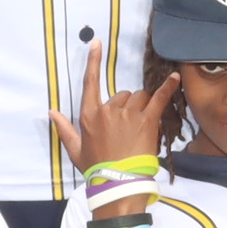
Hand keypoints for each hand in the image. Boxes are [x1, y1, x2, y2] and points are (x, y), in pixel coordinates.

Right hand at [49, 72, 181, 190]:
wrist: (117, 184)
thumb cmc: (96, 168)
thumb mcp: (75, 149)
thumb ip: (64, 128)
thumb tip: (51, 112)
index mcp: (89, 115)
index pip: (90, 82)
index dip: (94, 61)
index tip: (97, 43)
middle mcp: (108, 110)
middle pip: (122, 95)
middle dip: (127, 106)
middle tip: (129, 128)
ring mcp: (128, 114)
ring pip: (139, 97)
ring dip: (143, 107)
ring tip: (143, 126)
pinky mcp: (147, 121)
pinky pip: (159, 98)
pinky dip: (168, 88)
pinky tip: (175, 78)